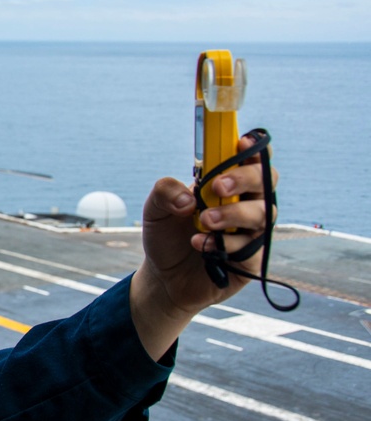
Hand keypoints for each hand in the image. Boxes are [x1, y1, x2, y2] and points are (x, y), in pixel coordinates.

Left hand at [130, 134, 276, 359]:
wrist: (164, 277)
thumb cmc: (166, 236)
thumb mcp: (155, 210)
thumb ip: (165, 191)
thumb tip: (188, 198)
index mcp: (226, 184)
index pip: (251, 159)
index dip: (253, 147)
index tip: (240, 143)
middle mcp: (245, 203)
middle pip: (266, 180)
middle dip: (244, 179)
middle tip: (217, 186)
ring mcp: (251, 231)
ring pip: (263, 213)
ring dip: (233, 213)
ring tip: (203, 221)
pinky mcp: (251, 258)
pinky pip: (252, 246)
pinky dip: (226, 244)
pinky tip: (200, 245)